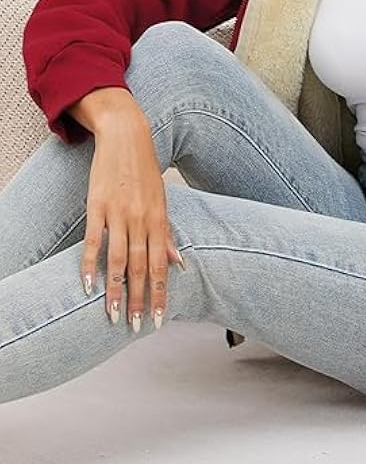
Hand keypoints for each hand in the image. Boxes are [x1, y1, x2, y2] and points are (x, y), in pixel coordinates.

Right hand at [79, 111, 183, 330]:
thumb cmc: (145, 171)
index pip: (162, 264)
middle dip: (141, 299)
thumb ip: (168, 233)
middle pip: (142, 267)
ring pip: (118, 259)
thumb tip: (179, 263)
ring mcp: (118, 213)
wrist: (126, 137)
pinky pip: (92, 241)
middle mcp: (141, 219)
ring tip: (114, 314)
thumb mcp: (162, 200)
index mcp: (159, 219)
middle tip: (138, 326)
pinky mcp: (97, 206)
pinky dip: (89, 264)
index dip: (161, 293)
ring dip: (116, 290)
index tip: (159, 318)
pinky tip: (88, 285)